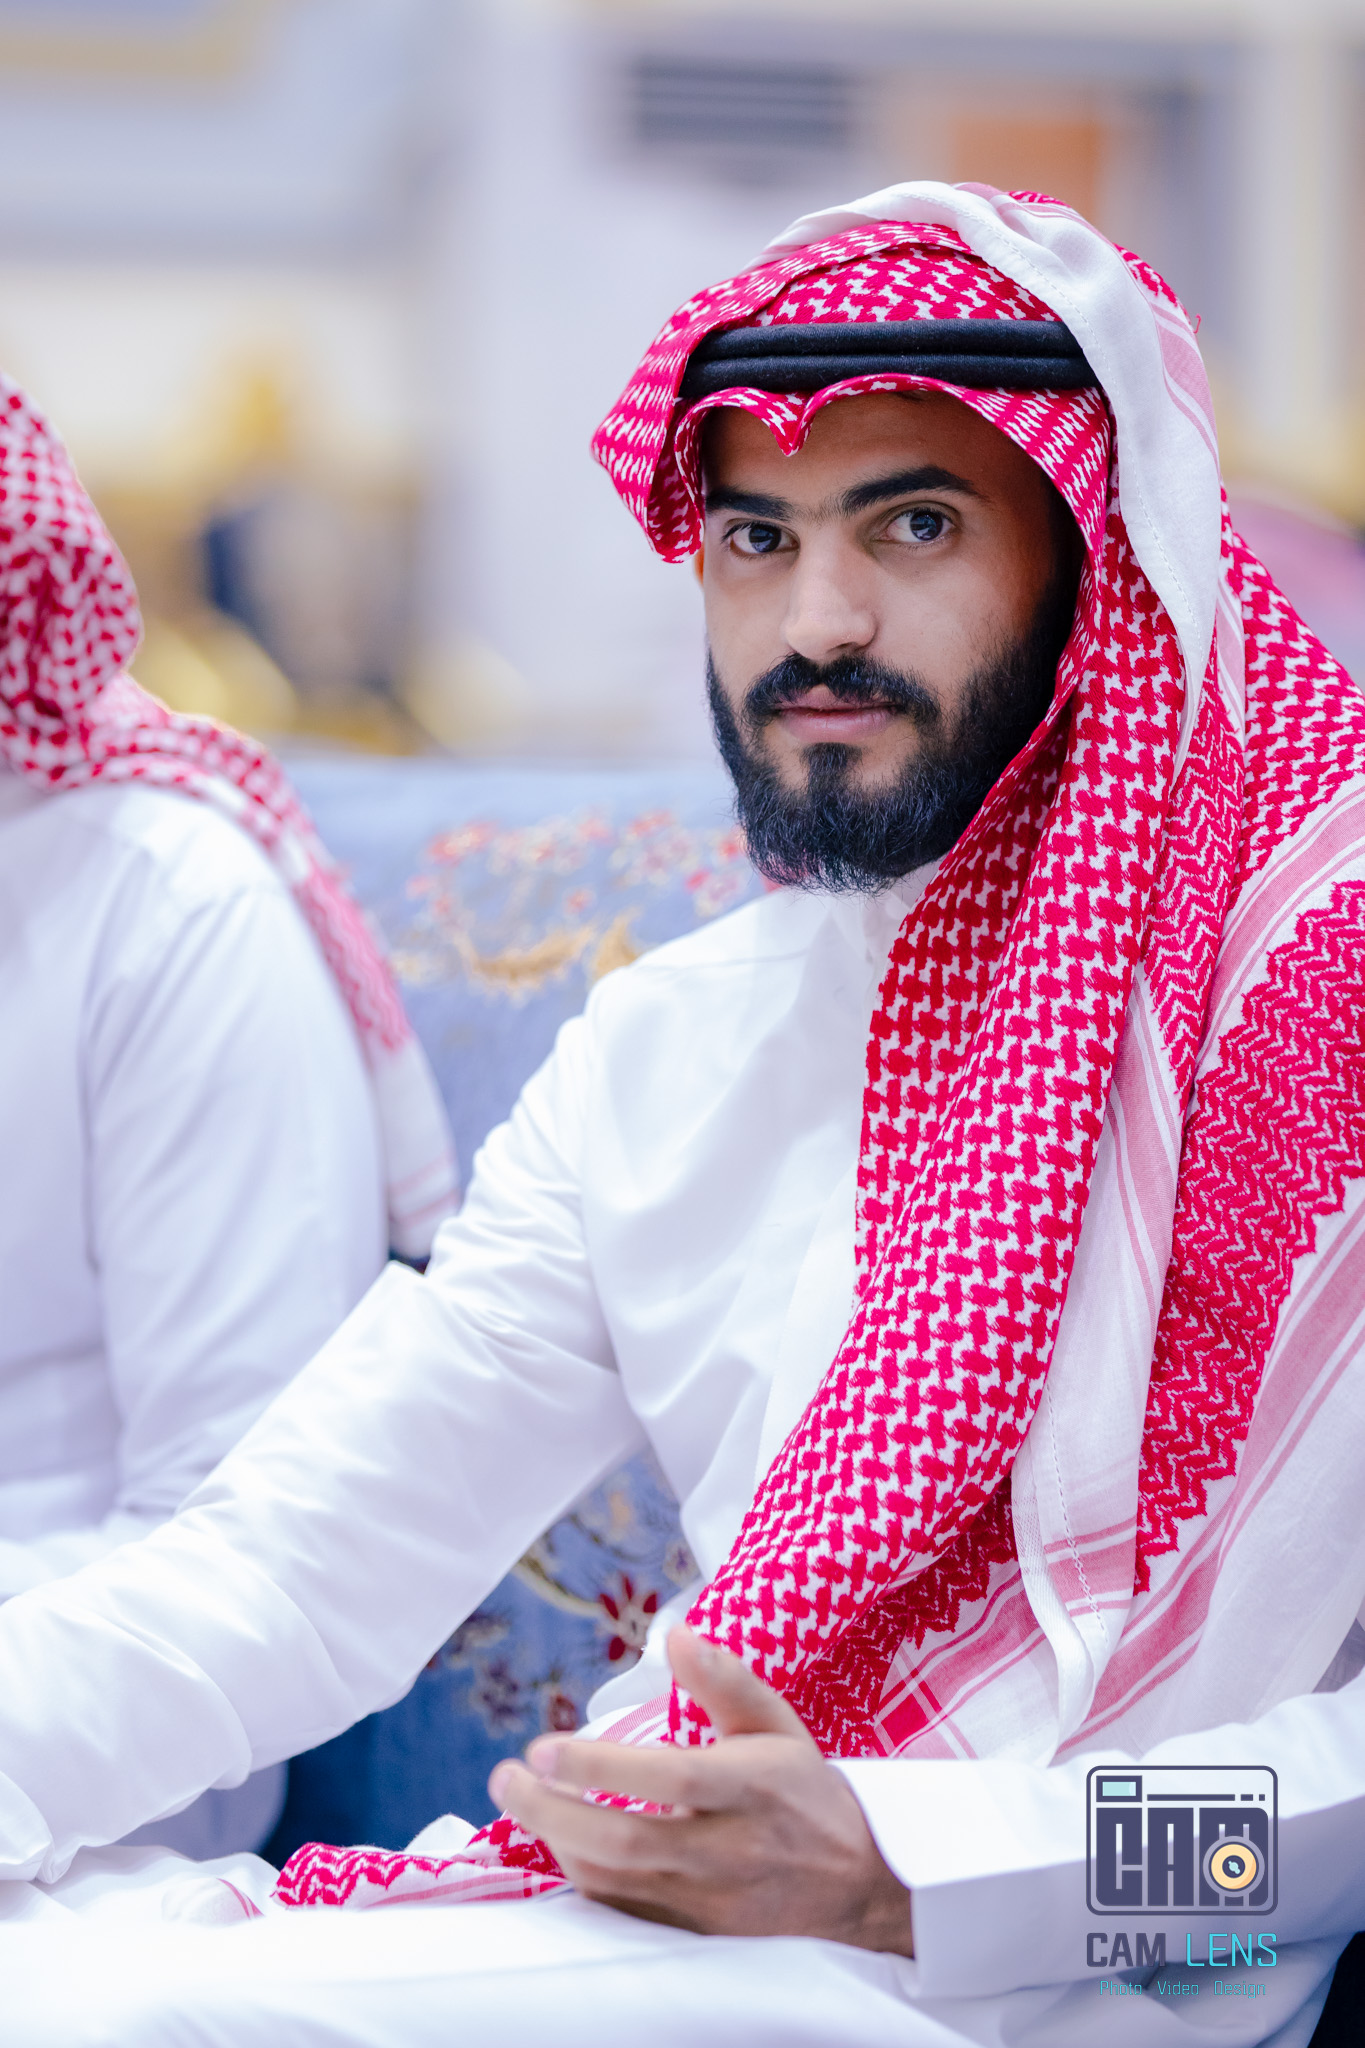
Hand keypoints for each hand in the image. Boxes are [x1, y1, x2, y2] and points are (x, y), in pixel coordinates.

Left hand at [488, 1625, 913, 1954]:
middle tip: (504, 1778)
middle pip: (627, 1843)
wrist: (861, 1886)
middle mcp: (731, 1851)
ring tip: (523, 1799)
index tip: (544, 1747)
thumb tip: (675, 1633)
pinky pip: (627, 1912)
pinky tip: (562, 1842)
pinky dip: (585, 1878)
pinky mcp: (699, 1937)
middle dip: (552, 1813)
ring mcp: (712, 1904)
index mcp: (754, 1788)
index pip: (672, 1780)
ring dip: (557, 1844)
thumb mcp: (777, 1723)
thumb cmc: (805, 1792)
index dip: (602, 1768)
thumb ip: (726, 1679)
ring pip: (618, 1884)